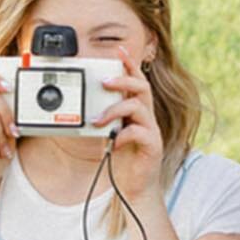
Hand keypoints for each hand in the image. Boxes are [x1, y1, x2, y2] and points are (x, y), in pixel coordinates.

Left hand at [95, 51, 163, 205]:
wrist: (134, 189)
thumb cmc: (122, 160)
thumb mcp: (110, 134)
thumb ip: (105, 119)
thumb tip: (86, 107)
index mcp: (136, 111)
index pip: (136, 81)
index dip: (129, 64)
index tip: (119, 50)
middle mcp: (146, 117)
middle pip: (142, 88)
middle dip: (123, 80)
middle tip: (104, 82)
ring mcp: (151, 131)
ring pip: (139, 107)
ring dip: (115, 110)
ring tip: (98, 120)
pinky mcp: (152, 147)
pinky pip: (140, 133)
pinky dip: (124, 135)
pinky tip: (113, 143)